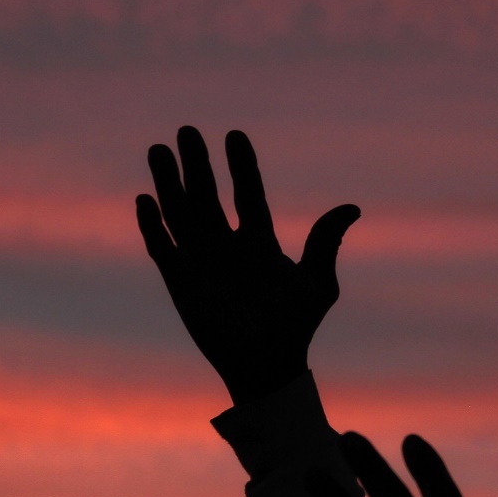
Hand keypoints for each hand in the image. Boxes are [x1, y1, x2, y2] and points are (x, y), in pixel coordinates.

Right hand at [136, 126, 360, 404]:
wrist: (265, 365)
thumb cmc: (295, 327)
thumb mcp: (318, 283)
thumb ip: (325, 242)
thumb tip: (352, 207)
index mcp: (259, 243)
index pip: (247, 193)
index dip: (241, 166)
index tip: (234, 136)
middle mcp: (227, 247)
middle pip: (207, 195)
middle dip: (197, 164)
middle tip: (187, 131)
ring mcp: (201, 262)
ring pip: (180, 213)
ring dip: (168, 183)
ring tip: (159, 150)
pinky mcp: (180, 282)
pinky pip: (162, 247)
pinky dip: (152, 225)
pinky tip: (145, 200)